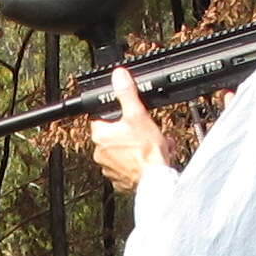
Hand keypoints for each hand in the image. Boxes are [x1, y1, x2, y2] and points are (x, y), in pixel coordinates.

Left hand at [87, 64, 169, 192]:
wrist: (156, 179)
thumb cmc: (146, 151)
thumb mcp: (137, 114)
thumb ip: (126, 93)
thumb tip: (118, 76)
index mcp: (100, 136)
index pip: (101, 118)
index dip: (116, 115)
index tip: (127, 116)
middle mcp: (100, 153)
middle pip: (114, 135)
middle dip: (131, 131)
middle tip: (145, 131)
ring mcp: (109, 168)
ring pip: (122, 151)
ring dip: (136, 146)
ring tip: (152, 145)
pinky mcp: (120, 180)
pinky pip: (127, 167)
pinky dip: (137, 162)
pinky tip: (150, 158)